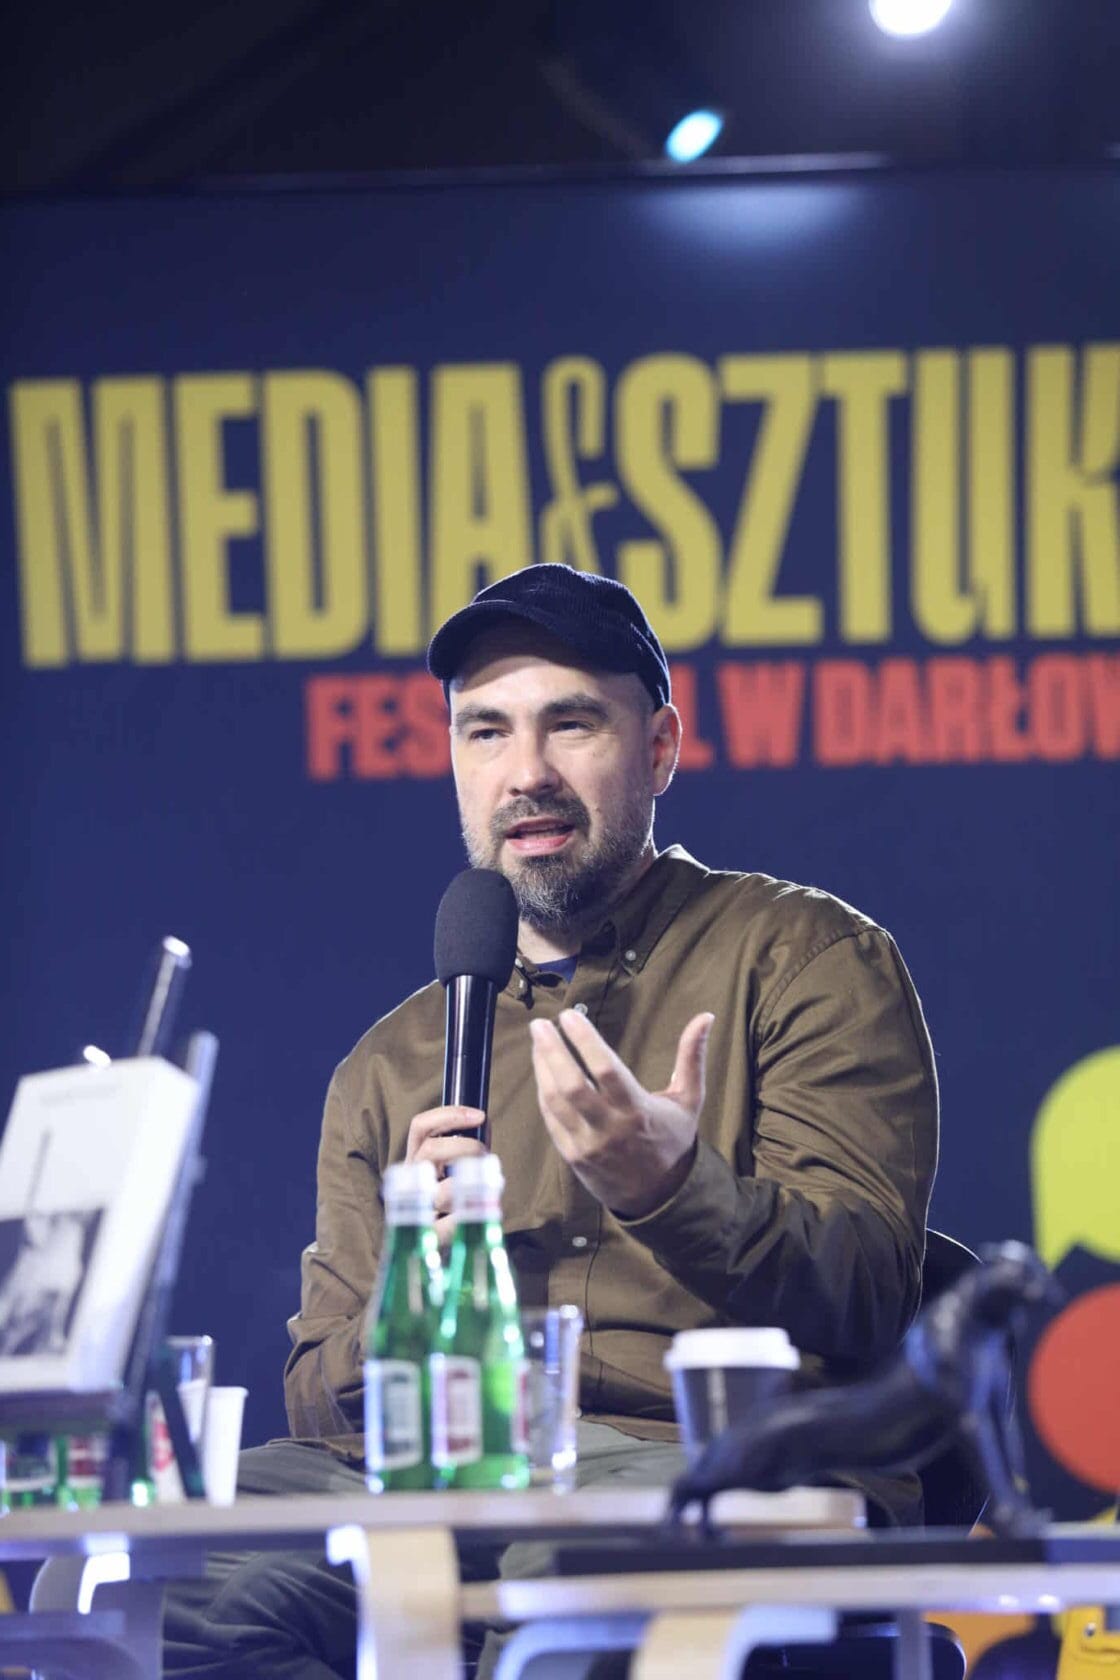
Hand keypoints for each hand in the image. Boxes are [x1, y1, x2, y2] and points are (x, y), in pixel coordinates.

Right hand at [404, 1105, 486, 1244]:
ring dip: (472, 1182)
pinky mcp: (431, 1233)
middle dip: (466, 1146)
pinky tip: (486, 1207)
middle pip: (431, 1150)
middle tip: (485, 1153)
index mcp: (416, 1158)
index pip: (420, 1126)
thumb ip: (463, 1144)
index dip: (449, 1115)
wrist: (429, 1236)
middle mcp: (413, 1180)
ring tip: (490, 1181)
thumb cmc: (450, 1192)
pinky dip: (469, 1214)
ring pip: (443, 1190)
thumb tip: (483, 1124)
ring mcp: (420, 1206)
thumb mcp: (450, 1162)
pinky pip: (448, 1225)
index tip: (480, 1116)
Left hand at [529, 1009, 714, 1217]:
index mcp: (639, 1111)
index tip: (569, 1016)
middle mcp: (610, 1128)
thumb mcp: (689, 1100)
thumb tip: (705, 1016)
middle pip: (572, 1084)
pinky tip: (542, 1070)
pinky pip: (551, 1119)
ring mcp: (587, 1144)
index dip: (585, 1040)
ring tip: (538, 1040)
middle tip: (541, 1023)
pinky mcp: (572, 1156)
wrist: (658, 1196)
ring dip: (542, 1067)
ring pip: (555, 1101)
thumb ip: (692, 1057)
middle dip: (552, 1051)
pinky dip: (543, 1092)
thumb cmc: (673, 1140)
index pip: (606, 1069)